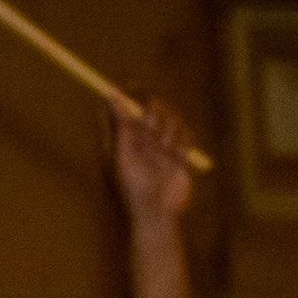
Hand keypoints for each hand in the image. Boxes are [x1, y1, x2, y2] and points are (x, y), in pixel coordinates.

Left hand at [109, 91, 197, 227]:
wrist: (159, 213)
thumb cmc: (133, 189)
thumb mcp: (123, 155)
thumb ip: (120, 126)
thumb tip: (111, 96)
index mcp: (117, 138)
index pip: (116, 107)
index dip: (121, 93)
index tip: (128, 84)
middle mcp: (137, 137)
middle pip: (146, 105)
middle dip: (154, 110)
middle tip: (154, 125)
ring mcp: (158, 142)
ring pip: (169, 115)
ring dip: (170, 130)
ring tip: (166, 152)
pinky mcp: (177, 149)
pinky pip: (186, 130)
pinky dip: (184, 141)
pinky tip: (178, 159)